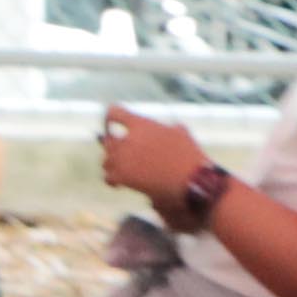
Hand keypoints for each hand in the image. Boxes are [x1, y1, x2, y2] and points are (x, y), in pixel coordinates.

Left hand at [97, 112, 211, 208]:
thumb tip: (166, 129)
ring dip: (113, 164)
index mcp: (141, 125)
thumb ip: (165, 128)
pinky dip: (112, 180)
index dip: (110, 118)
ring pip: (106, 160)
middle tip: (122, 155)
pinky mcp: (122, 177)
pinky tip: (120, 184)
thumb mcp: (180, 132)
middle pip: (108, 141)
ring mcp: (123, 158)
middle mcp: (128, 139)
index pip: (114, 113)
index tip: (111, 125)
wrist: (190, 181)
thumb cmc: (189, 157)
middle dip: (113, 147)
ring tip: (124, 170)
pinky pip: (108, 177)